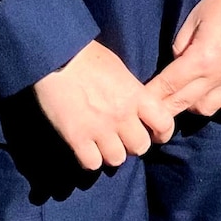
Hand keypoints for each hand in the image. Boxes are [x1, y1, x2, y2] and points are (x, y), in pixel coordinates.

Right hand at [34, 40, 173, 171]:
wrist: (56, 56)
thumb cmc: (87, 56)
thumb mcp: (119, 70)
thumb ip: (132, 92)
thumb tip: (137, 108)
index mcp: (136, 95)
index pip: (164, 124)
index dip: (161, 132)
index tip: (152, 132)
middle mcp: (122, 115)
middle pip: (140, 147)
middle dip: (132, 144)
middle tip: (122, 136)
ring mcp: (99, 129)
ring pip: (117, 159)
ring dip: (110, 153)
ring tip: (101, 142)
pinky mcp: (77, 138)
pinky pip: (92, 164)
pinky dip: (89, 159)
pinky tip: (85, 148)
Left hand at [146, 0, 220, 117]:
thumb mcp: (194, 17)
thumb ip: (181, 45)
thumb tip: (175, 63)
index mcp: (201, 58)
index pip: (168, 85)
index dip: (151, 96)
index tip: (138, 103)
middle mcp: (217, 76)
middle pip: (183, 104)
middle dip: (164, 109)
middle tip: (151, 110)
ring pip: (205, 110)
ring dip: (190, 106)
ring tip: (183, 96)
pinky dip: (215, 103)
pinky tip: (209, 92)